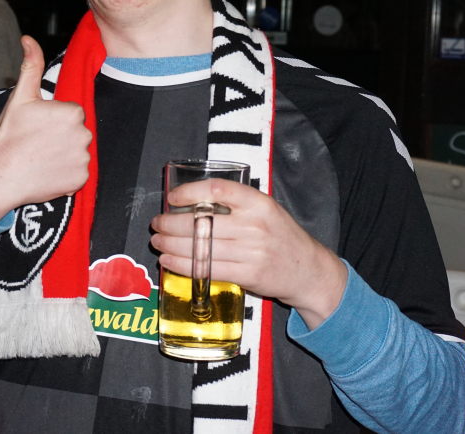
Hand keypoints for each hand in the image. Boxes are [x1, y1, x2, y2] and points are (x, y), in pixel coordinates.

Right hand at [0, 36, 90, 222]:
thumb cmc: (9, 136)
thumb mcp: (20, 97)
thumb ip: (30, 65)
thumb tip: (28, 39)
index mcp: (73, 112)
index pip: (71, 113)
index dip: (53, 120)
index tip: (37, 128)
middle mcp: (84, 135)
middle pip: (76, 132)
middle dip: (61, 137)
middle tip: (37, 144)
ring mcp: (83, 159)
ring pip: (77, 152)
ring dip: (64, 155)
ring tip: (41, 159)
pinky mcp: (80, 180)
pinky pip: (77, 173)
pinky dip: (66, 174)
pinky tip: (47, 172)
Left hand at [150, 179, 347, 329]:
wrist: (307, 270)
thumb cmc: (281, 236)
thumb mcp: (265, 209)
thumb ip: (235, 204)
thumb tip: (190, 202)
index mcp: (258, 203)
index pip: (218, 190)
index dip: (190, 192)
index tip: (172, 198)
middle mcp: (254, 225)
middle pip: (202, 222)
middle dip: (171, 222)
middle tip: (157, 222)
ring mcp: (251, 251)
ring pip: (200, 247)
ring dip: (171, 244)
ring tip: (157, 241)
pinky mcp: (247, 274)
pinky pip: (206, 268)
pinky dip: (182, 264)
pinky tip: (169, 259)